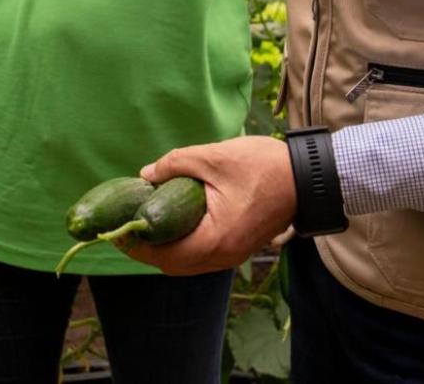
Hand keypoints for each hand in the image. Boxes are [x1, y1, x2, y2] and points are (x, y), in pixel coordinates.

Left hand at [119, 136, 296, 275]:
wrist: (307, 178)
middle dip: (147, 249)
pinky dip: (183, 244)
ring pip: (188, 262)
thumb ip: (175, 165)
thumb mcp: (213, 157)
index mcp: (215, 239)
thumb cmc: (262, 167)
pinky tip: (173, 222)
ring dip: (165, 248)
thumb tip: (145, 175)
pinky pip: (202, 255)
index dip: (136, 245)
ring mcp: (232, 255)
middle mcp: (223, 256)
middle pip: (173, 265)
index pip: (164, 255)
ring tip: (145, 223)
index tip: (115, 230)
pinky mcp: (238, 247)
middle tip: (126, 225)